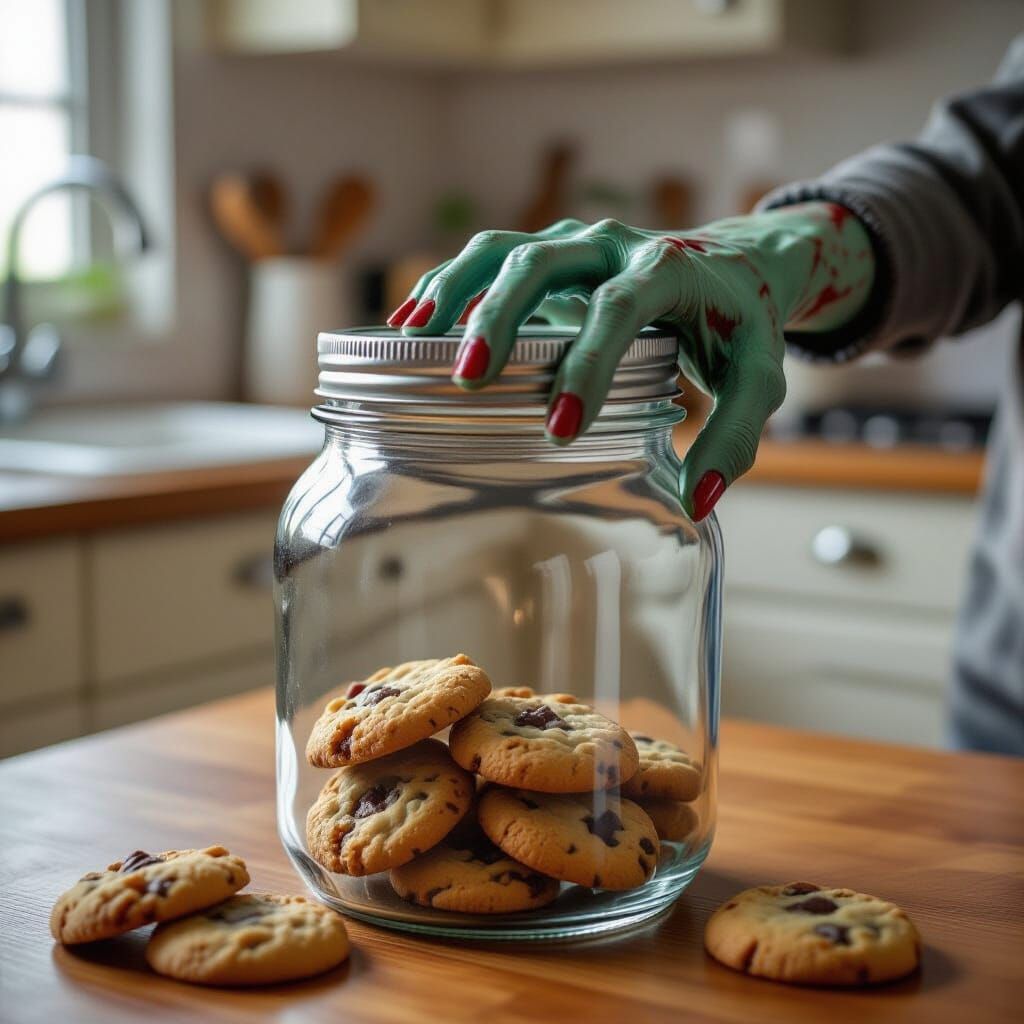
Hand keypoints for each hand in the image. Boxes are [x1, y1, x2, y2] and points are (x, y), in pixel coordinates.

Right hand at [387, 203, 872, 519]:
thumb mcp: (757, 380)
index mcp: (668, 270)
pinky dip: (448, 284)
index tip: (560, 427)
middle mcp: (613, 246)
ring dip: (456, 291)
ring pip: (502, 250)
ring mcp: (576, 245)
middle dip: (499, 319)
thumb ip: (736, 437)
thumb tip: (695, 501)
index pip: (621, 307)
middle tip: (470, 383)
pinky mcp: (551, 256)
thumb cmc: (740, 328)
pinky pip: (488, 258)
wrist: (733, 267)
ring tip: (416, 341)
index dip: (587, 362)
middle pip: (541, 262)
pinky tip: (411, 324)